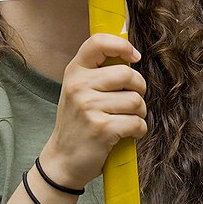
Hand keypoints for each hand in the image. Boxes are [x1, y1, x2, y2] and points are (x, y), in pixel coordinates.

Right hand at [39, 33, 146, 188]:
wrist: (63, 161)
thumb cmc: (78, 123)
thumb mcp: (78, 90)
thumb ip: (98, 72)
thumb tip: (130, 55)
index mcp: (75, 71)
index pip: (98, 42)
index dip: (122, 45)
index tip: (134, 57)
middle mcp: (79, 86)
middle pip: (128, 74)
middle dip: (139, 88)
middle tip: (131, 100)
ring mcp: (89, 107)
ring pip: (136, 100)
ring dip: (139, 113)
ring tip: (126, 119)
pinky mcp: (102, 129)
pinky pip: (137, 122)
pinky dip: (139, 130)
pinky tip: (127, 133)